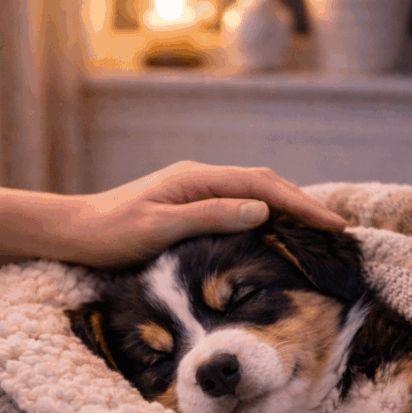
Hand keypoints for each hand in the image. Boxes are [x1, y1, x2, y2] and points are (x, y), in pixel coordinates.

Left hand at [0, 161, 346, 278]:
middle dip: (303, 204)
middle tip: (338, 230)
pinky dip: (265, 216)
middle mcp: (200, 178)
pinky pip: (238, 205)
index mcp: (197, 179)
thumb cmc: (110, 234)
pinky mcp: (189, 205)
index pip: (262, 186)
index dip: (301, 205)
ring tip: (318, 231)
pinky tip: (275, 233)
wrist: (73, 231)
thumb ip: (210, 216)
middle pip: (264, 184)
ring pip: (254, 194)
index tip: (334, 226)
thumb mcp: (159, 228)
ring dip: (287, 209)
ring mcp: (195, 190)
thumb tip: (261, 211)